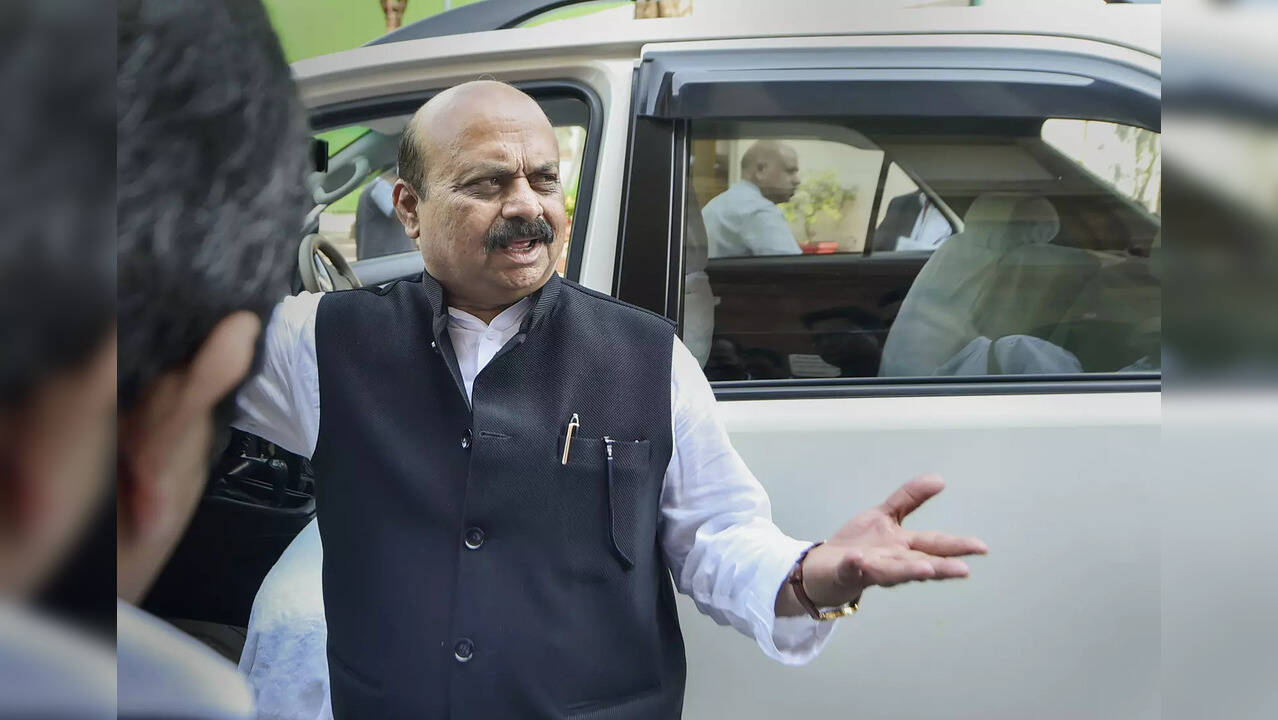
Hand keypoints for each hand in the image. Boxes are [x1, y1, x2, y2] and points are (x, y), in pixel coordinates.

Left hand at [793, 474, 986, 608]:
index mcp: (904, 547)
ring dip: (907, 570)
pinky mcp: (845, 572)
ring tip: (925, 568)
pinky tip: (858, 558)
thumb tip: (940, 479)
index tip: (981, 547)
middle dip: (941, 567)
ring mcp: (869, 569)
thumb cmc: (861, 545)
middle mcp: (892, 561)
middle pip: (919, 562)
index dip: (958, 546)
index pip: (934, 545)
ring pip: (891, 572)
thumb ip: (910, 498)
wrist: (823, 569)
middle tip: (964, 570)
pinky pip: (849, 569)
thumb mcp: (886, 516)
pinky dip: (854, 565)